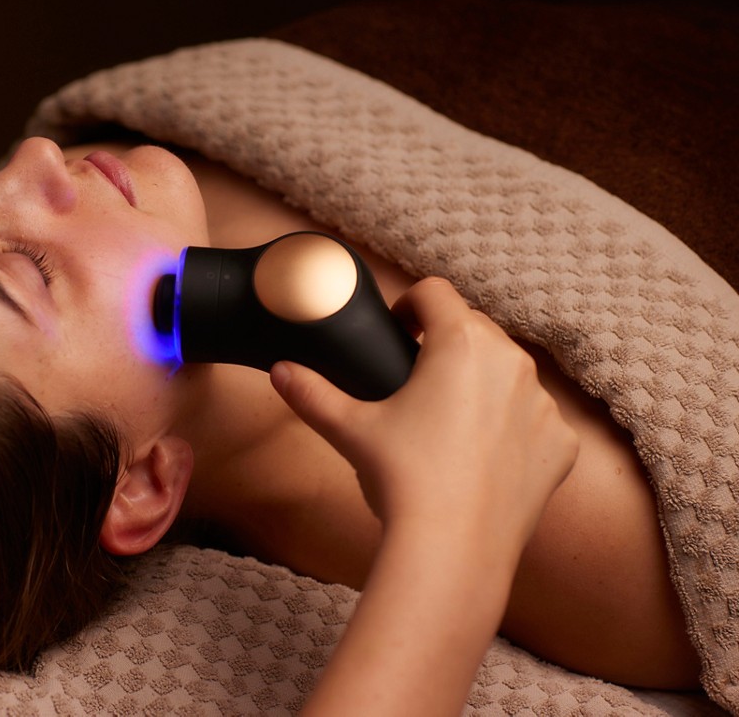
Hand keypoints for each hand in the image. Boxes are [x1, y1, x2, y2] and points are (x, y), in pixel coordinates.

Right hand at [280, 277, 580, 715]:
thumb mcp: (349, 429)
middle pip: (475, 327)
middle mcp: (511, 361)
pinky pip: (535, 418)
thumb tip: (279, 372)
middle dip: (445, 343)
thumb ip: (312, 393)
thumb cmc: (401, 479)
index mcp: (459, 343)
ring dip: (482, 381)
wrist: (453, 548)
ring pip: (509, 371)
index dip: (410, 305)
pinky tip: (482, 457)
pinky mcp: (561, 442)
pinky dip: (512, 428)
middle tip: (416, 377)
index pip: (435, 292)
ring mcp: (542, 403)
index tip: (397, 331)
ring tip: (448, 418)